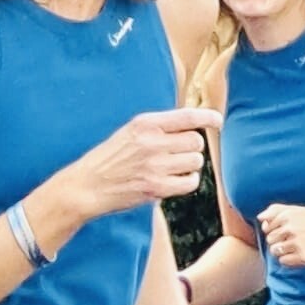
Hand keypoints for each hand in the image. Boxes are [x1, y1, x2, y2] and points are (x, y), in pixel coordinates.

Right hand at [69, 108, 220, 219]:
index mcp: (145, 123)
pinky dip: (186, 182)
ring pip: (196, 161)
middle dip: (191, 148)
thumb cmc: (109, 158)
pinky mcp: (156, 187)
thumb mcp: (129, 132)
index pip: (188, 117)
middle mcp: (152, 142)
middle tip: (176, 155)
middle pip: (196, 141)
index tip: (218, 121)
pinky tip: (173, 181)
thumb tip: (192, 126)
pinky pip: (190, 182)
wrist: (87, 185)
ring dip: (189, 166)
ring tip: (171, 169)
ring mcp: (155, 165)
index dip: (208, 118)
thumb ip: (158, 127)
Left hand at [257, 203, 304, 267]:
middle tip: (295, 239)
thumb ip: (277, 210)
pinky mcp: (302, 255)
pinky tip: (300, 254)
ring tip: (297, 247)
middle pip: (269, 240)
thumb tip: (260, 218)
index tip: (287, 230)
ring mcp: (296, 242)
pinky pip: (283, 261)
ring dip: (283, 251)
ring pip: (274, 251)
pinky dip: (290, 260)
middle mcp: (290, 227)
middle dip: (279, 241)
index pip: (267, 227)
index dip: (275, 230)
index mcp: (287, 215)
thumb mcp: (298, 210)